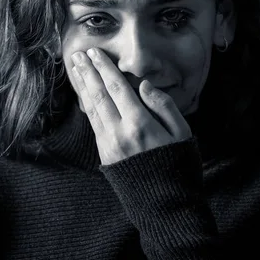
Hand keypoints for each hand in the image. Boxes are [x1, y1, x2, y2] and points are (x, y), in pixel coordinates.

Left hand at [69, 47, 191, 164]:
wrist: (166, 206)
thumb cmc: (179, 166)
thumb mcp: (183, 133)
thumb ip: (164, 106)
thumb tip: (145, 85)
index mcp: (140, 124)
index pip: (117, 88)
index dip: (104, 68)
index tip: (95, 53)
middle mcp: (119, 133)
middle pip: (99, 95)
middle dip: (88, 73)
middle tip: (78, 55)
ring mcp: (109, 145)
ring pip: (92, 109)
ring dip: (83, 87)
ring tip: (76, 69)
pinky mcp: (105, 155)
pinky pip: (93, 123)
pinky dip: (87, 105)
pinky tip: (85, 95)